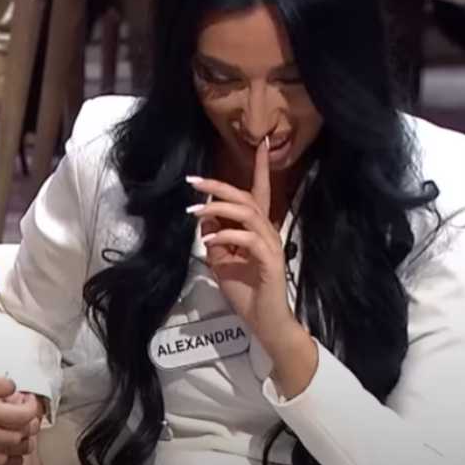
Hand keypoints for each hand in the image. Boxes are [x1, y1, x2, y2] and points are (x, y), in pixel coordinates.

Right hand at [0, 365, 39, 464]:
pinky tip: (5, 453)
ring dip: (23, 435)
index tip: (8, 389)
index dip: (12, 387)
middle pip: (22, 416)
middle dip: (30, 412)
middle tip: (28, 409)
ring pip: (13, 439)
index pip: (11, 386)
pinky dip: (3, 458)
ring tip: (23, 431)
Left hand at [185, 137, 299, 351]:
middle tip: (193, 181)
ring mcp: (271, 245)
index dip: (259, 168)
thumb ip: (215, 237)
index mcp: (257, 229)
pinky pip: (249, 239)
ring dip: (218, 208)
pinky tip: (209, 240)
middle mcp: (267, 231)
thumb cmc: (246, 290)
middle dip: (219, 186)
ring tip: (195, 210)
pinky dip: (226, 235)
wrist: (265, 321)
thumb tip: (203, 215)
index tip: (257, 143)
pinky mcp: (271, 261)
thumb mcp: (221, 260)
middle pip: (247, 197)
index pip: (260, 192)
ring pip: (247, 213)